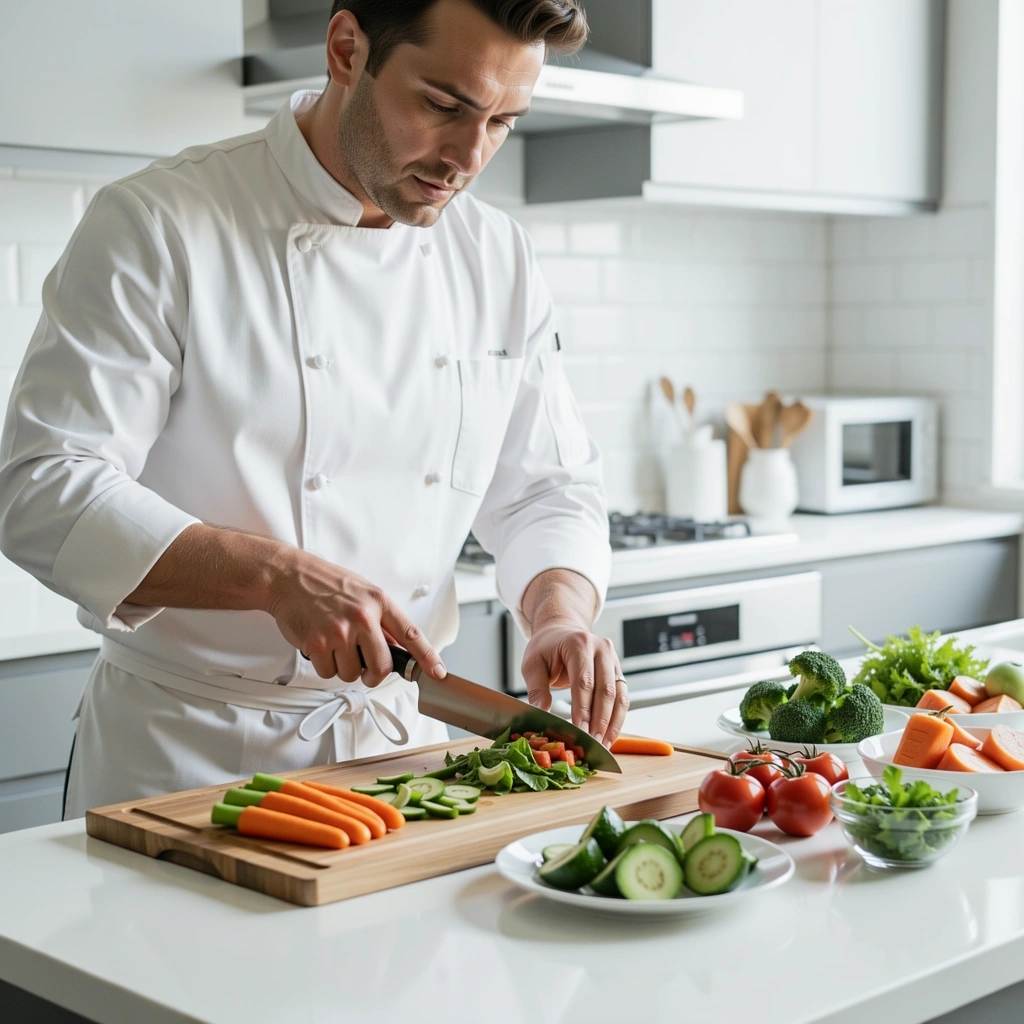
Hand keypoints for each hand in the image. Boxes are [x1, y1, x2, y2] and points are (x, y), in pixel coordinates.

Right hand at [266, 549, 444, 685]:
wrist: (289, 577)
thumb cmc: (326, 584)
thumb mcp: (363, 592)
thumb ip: (382, 619)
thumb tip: (398, 648)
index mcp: (378, 602)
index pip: (410, 634)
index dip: (427, 657)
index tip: (437, 672)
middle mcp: (362, 617)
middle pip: (382, 666)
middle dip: (374, 674)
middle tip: (365, 668)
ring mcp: (339, 631)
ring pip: (352, 673)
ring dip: (344, 667)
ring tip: (335, 645)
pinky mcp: (316, 643)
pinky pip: (328, 673)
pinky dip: (324, 666)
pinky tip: (320, 646)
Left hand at [520, 621, 627, 745]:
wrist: (561, 630)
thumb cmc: (546, 647)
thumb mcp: (532, 663)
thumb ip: (537, 688)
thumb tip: (541, 714)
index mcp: (579, 643)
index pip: (584, 681)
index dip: (583, 709)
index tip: (579, 731)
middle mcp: (601, 648)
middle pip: (605, 690)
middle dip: (600, 720)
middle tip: (592, 743)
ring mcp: (613, 658)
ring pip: (619, 695)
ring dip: (612, 722)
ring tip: (603, 744)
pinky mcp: (617, 670)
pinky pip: (622, 696)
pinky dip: (617, 718)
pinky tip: (609, 734)